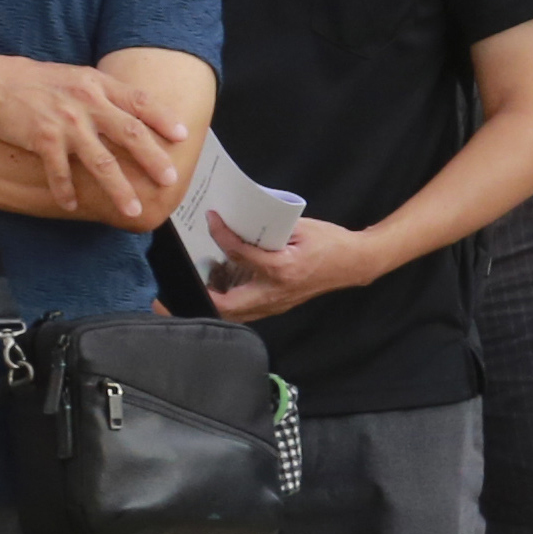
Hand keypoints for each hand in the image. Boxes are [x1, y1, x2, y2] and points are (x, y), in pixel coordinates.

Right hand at [0, 55, 192, 224]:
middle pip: (130, 134)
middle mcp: (86, 102)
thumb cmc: (30, 81)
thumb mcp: (72, 76)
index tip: (182, 135)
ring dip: (119, 189)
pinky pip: (60, 171)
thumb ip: (98, 91)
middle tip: (170, 180)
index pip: (140, 101)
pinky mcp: (43, 138)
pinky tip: (71, 205)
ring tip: (132, 209)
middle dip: (154, 159)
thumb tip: (125, 107)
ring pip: (102, 161)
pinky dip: (65, 190)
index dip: (163, 118)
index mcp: (96, 84)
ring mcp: (66, 122)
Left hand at [201, 208, 366, 321]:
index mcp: (281, 268)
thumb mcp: (300, 227)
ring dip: (211, 302)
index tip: (211, 220)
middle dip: (200, 296)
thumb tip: (237, 221)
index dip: (221, 235)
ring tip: (192, 287)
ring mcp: (276, 303)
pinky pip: (245, 311)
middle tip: (177, 286)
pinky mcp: (278, 306)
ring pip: (235, 313)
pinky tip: (217, 286)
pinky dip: (227, 302)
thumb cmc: (329, 242)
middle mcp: (275, 292)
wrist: (355, 263)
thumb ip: (269, 228)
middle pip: (227, 305)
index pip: (239, 254)